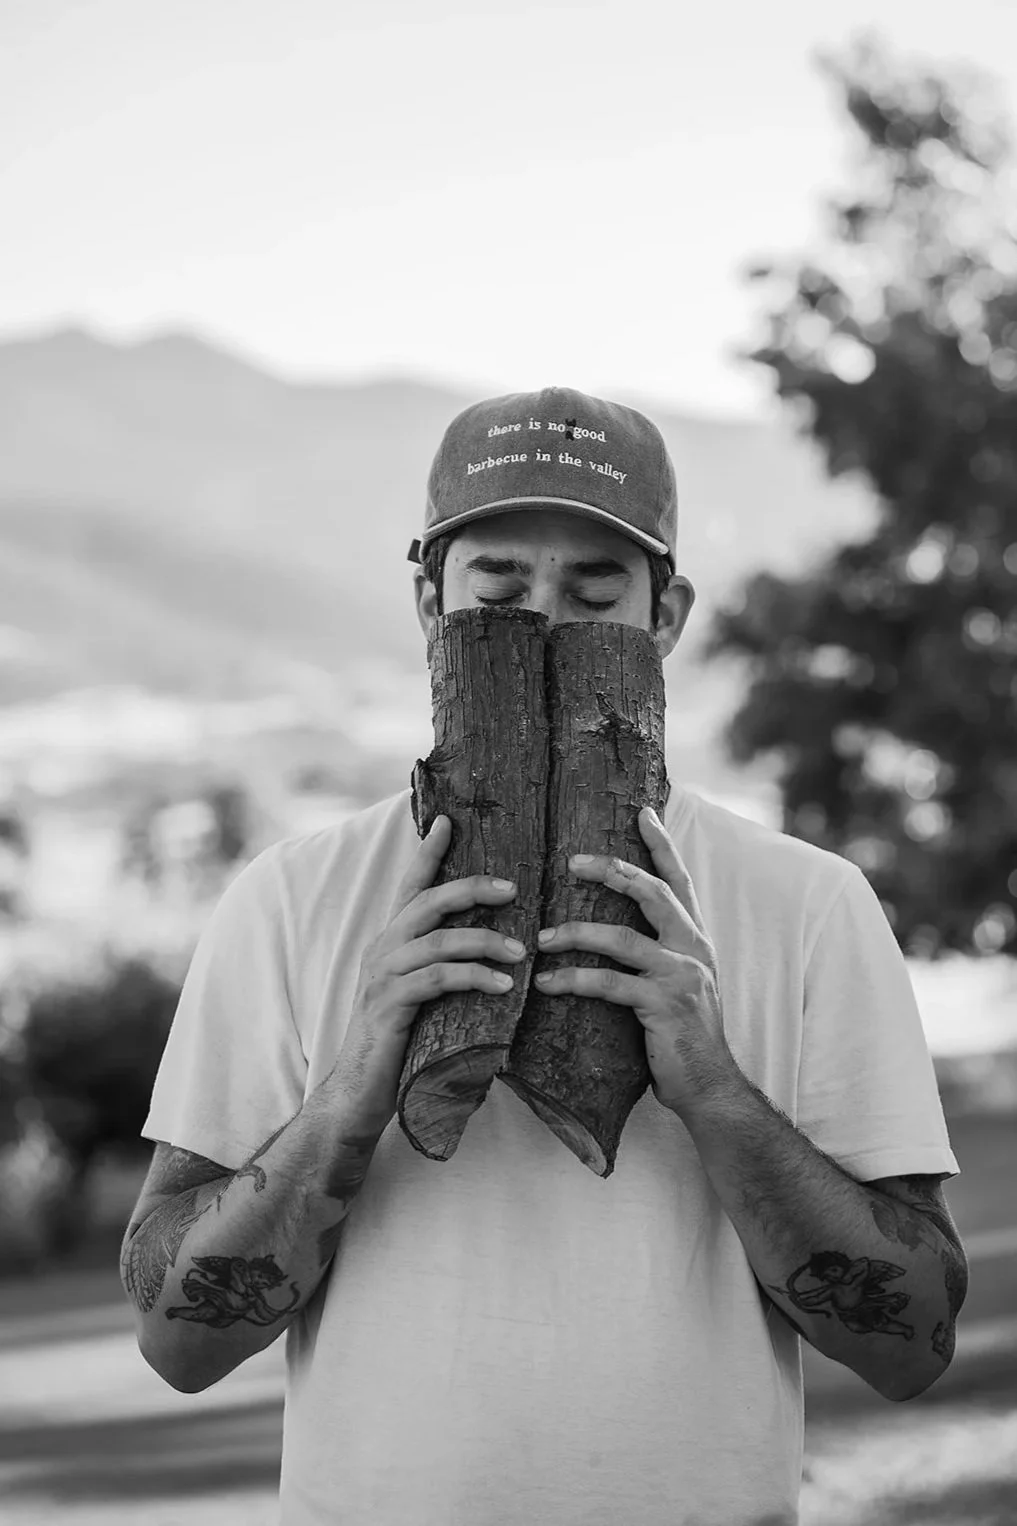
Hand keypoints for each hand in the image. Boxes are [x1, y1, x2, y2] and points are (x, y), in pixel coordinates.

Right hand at [332, 816, 521, 1139]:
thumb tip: (494, 948)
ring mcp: (382, 978)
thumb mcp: (421, 996)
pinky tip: (502, 986)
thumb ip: (442, 967)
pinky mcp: (389, 1007)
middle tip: (514, 886)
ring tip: (519, 950)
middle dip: (470, 887)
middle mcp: (382, 950)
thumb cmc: (400, 1044)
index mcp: (391, 942)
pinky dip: (472, 977)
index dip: (427, 852)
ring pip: (436, 940)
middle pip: (426, 902)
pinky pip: (435, 981)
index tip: (447, 819)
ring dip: (482, 940)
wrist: (359, 1094)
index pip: (410, 886)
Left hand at [532, 807, 739, 1116]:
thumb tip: (614, 930)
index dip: (662, 845)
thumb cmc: (682, 1037)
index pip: (679, 881)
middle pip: (652, 893)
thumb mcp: (676, 985)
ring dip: (576, 933)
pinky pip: (610, 984)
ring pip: (622, 938)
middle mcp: (693, 949)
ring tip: (541, 936)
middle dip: (612, 870)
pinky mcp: (664, 1005)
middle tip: (572, 861)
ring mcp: (681, 976)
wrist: (710, 1087)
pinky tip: (547, 983)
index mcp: (695, 938)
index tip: (643, 812)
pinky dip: (574, 981)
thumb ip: (655, 955)